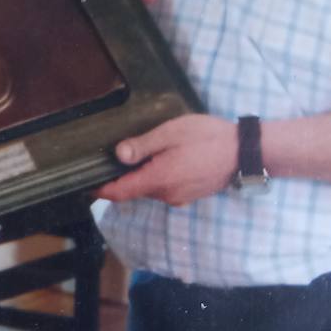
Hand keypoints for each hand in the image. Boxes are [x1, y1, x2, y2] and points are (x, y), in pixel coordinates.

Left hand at [96, 114, 237, 206]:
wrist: (245, 152)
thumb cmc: (208, 138)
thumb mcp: (171, 133)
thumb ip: (142, 146)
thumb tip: (118, 155)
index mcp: (159, 180)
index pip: (120, 193)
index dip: (101, 190)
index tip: (85, 185)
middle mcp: (167, 195)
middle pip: (134, 190)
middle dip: (120, 178)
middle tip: (108, 159)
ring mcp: (180, 197)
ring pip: (150, 189)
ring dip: (140, 176)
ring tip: (136, 154)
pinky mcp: (190, 194)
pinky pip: (165, 188)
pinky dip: (156, 177)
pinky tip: (160, 159)